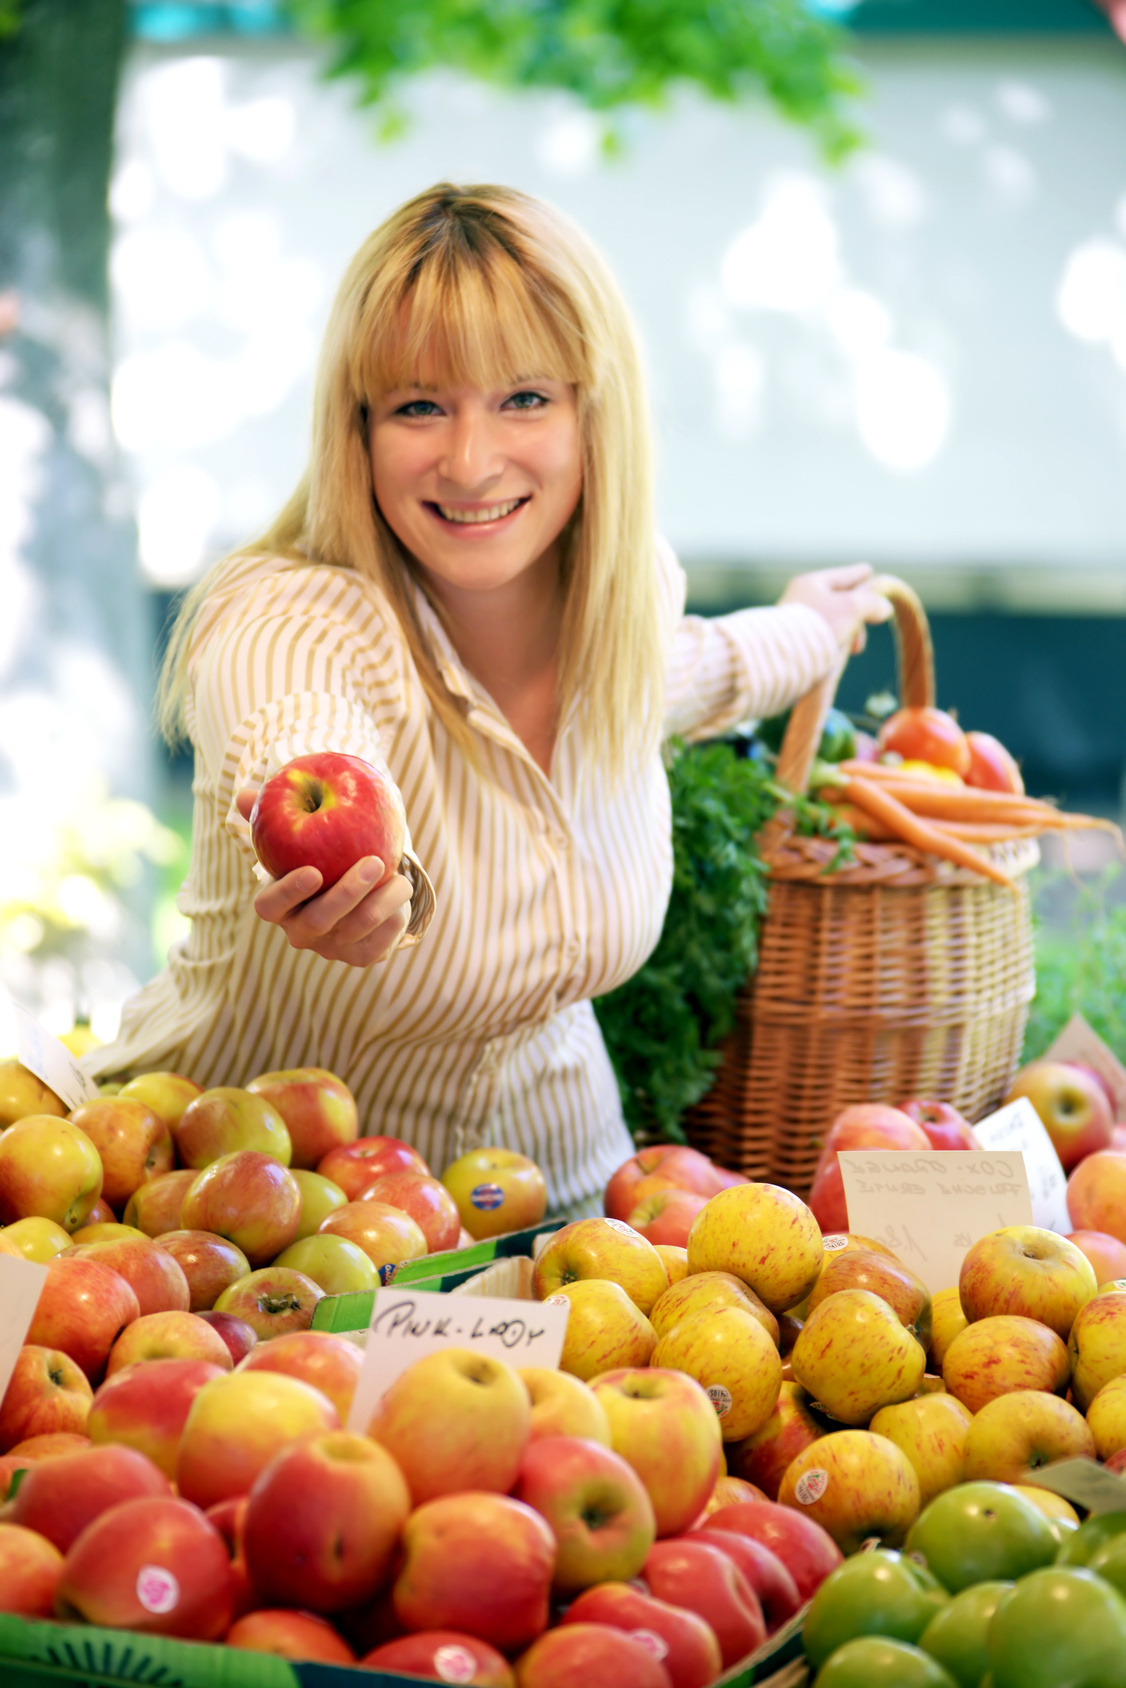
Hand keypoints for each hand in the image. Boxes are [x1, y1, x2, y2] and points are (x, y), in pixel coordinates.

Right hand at [236, 788, 412, 966]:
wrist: (361, 887)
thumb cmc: (321, 855)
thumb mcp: (297, 836)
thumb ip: (271, 816)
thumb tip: (242, 795)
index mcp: (278, 906)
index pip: (270, 906)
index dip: (288, 892)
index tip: (313, 871)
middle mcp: (301, 932)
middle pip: (318, 920)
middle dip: (347, 893)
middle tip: (373, 862)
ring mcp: (332, 947)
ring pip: (357, 928)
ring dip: (381, 900)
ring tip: (399, 874)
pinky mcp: (362, 955)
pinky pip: (382, 942)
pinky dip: (395, 916)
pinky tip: (401, 891)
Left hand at [779, 563, 892, 654]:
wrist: (784, 656)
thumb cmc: (818, 625)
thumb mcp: (851, 607)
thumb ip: (871, 603)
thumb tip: (884, 607)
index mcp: (811, 583)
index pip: (842, 575)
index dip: (858, 574)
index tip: (868, 571)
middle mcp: (800, 599)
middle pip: (838, 600)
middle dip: (857, 613)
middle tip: (871, 624)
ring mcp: (796, 621)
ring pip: (831, 621)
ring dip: (848, 631)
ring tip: (855, 647)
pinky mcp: (795, 643)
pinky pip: (821, 637)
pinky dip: (834, 643)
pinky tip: (838, 654)